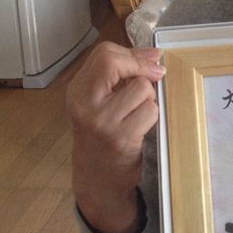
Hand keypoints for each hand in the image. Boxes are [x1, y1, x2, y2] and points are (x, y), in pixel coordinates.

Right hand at [67, 41, 164, 232]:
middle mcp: (85, 105)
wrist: (98, 178)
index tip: (149, 62)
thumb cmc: (103, 135)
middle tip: (152, 79)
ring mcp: (102, 122)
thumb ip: (121, 74)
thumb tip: (153, 54)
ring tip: (138, 112)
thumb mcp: (100, 101)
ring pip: (142, 88)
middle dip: (142, 70)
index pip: (104, 54)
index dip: (132, 55)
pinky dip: (152, 116)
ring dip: (149, 98)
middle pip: (117, 64)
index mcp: (78, 91)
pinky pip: (150, 111)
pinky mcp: (121, 138)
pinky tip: (141, 127)